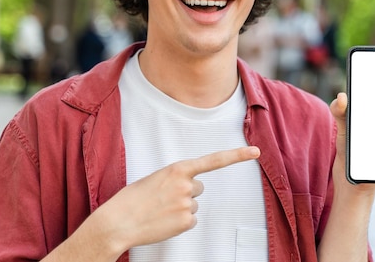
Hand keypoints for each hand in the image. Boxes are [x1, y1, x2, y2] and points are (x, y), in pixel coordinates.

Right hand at [91, 146, 260, 253]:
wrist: (118, 222)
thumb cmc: (132, 199)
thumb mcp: (155, 178)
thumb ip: (175, 178)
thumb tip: (190, 189)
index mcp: (178, 169)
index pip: (214, 160)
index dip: (237, 156)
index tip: (255, 152)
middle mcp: (186, 185)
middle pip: (199, 188)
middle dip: (186, 192)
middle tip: (164, 198)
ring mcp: (188, 204)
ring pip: (193, 205)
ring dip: (180, 208)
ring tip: (160, 210)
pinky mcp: (187, 222)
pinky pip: (191, 220)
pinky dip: (179, 222)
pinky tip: (163, 221)